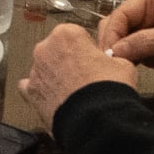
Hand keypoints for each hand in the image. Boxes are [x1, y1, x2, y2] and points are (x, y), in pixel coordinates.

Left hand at [19, 23, 136, 124]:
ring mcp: (35, 70)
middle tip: (86, 77)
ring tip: (75, 92)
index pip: (76, 34)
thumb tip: (110, 62)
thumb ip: (110, 57)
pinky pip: (32, 88)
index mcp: (66, 34)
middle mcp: (45, 49)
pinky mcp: (30, 92)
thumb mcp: (122, 64)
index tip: (95, 59)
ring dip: (56, 76)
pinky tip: (56, 99)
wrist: (96, 119)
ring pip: (45, 68)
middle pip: (58, 50)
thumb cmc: (108, 90)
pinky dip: (42, 92)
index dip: (88, 48)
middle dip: (69, 61)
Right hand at [96, 0, 153, 85]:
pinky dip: (122, 62)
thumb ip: (146, 41)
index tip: (109, 52)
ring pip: (118, 41)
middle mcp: (144, 13)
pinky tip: (122, 70)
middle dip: (112, 43)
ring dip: (115, 54)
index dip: (114, 32)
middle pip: (116, 26)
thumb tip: (115, 51)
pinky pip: (127, 55)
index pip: (122, 13)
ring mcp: (144, 32)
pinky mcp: (146, 51)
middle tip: (109, 62)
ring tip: (115, 68)